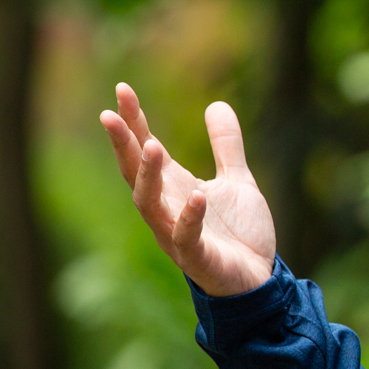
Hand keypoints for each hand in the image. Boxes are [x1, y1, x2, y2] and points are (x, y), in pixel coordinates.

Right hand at [99, 82, 276, 297]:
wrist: (259, 279)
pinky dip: (190, 216)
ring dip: (147, 176)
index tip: (122, 89)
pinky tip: (198, 194)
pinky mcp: (197, 258)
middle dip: (122, 144)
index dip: (132, 120)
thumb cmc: (239, 233)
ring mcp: (177, 234)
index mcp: (174, 188)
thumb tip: (217, 103)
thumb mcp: (237, 180)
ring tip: (151, 145)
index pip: (145, 149)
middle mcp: (167, 209)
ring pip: (149, 204)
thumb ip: (226, 145)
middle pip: (134, 173)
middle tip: (110, 114)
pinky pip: (187, 236)